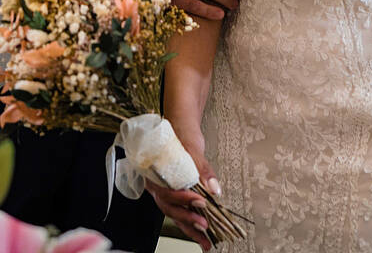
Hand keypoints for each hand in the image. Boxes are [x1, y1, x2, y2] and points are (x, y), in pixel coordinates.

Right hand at [146, 120, 218, 249]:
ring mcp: (166, 193)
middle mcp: (159, 187)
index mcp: (157, 174)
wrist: (180, 129)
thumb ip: (203, 169)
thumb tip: (214, 188)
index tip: (200, 202)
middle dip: (188, 220)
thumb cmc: (182, 136)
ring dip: (190, 229)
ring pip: (175, 214)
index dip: (183, 199)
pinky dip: (192, 223)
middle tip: (204, 227)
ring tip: (206, 242)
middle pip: (170, 209)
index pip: (167, 192)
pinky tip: (203, 234)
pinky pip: (181, 212)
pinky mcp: (175, 196)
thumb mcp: (193, 149)